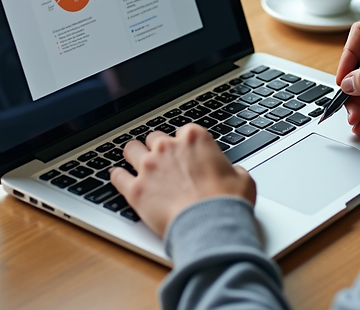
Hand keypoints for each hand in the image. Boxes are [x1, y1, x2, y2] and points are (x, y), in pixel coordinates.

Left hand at [109, 125, 255, 236]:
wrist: (211, 227)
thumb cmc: (227, 202)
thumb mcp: (242, 178)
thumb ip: (232, 169)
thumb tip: (233, 173)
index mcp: (195, 138)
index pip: (182, 131)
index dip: (184, 144)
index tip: (186, 154)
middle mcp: (168, 147)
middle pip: (154, 138)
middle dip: (158, 148)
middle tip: (163, 162)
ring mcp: (149, 167)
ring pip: (131, 150)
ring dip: (134, 155)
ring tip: (136, 164)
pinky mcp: (135, 190)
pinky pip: (117, 177)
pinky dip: (118, 177)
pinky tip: (119, 178)